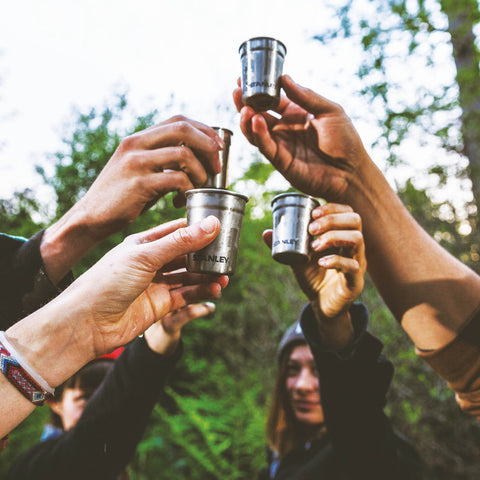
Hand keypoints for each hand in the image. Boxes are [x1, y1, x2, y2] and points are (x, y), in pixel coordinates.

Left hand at [59, 216, 227, 357]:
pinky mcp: (159, 305)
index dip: (198, 228)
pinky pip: (185, 295)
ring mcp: (156, 284)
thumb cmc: (108, 281)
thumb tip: (212, 224)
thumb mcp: (146, 255)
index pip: (177, 230)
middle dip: (206, 255)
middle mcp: (151, 262)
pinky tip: (215, 289)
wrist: (86, 322)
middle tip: (228, 254)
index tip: (221, 226)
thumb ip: (181, 242)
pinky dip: (201, 292)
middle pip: (186, 255)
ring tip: (225, 275)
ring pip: (188, 276)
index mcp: (144, 243)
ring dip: (206, 276)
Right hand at [74, 116, 224, 239]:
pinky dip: (188, 190)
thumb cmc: (122, 196)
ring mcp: (136, 162)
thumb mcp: (139, 170)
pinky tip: (181, 201)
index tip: (218, 147)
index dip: (204, 130)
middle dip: (208, 146)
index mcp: (138, 139)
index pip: (178, 120)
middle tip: (216, 168)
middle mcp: (136, 144)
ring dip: (200, 172)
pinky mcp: (139, 183)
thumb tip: (195, 159)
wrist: (91, 217)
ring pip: (183, 154)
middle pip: (183, 129)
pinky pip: (176, 179)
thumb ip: (161, 160)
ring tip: (199, 188)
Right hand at [233, 75, 369, 201]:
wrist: (351, 172)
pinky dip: (259, 134)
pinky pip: (266, 147)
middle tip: (237, 92)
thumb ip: (306, 96)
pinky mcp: (281, 162)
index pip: (271, 100)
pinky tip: (256, 121)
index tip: (244, 79)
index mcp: (296, 114)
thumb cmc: (346, 141)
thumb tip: (284, 79)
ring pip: (256, 132)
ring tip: (245, 108)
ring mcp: (282, 146)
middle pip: (258, 115)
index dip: (258, 90)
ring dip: (247, 120)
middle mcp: (285, 129)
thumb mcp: (330, 110)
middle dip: (246, 104)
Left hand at [263, 203, 365, 318]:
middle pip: (355, 220)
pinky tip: (321, 262)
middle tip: (311, 229)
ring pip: (357, 239)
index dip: (332, 208)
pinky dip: (335, 261)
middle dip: (332, 220)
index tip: (313, 213)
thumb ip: (285, 245)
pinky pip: (352, 266)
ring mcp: (357, 262)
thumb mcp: (297, 258)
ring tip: (314, 245)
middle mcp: (353, 247)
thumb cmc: (314, 277)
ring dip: (334, 237)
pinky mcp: (355, 281)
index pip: (347, 213)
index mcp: (342, 236)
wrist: (321, 305)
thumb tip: (266, 232)